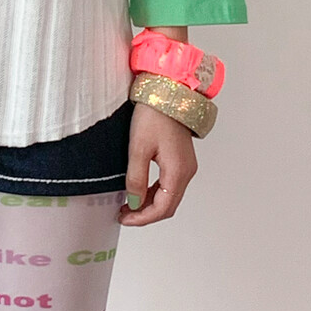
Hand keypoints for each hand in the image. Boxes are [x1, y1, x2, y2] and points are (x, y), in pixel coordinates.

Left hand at [118, 102, 196, 226]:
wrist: (168, 92)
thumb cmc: (154, 115)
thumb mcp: (138, 148)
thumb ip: (136, 178)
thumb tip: (133, 202)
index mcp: (178, 172)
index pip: (162, 208)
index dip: (142, 218)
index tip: (124, 218)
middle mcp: (187, 172)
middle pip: (168, 206)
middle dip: (145, 214)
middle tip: (123, 214)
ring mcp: (186, 166)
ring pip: (169, 197)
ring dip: (149, 204)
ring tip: (127, 204)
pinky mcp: (181, 160)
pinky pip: (169, 185)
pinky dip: (154, 193)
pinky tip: (139, 191)